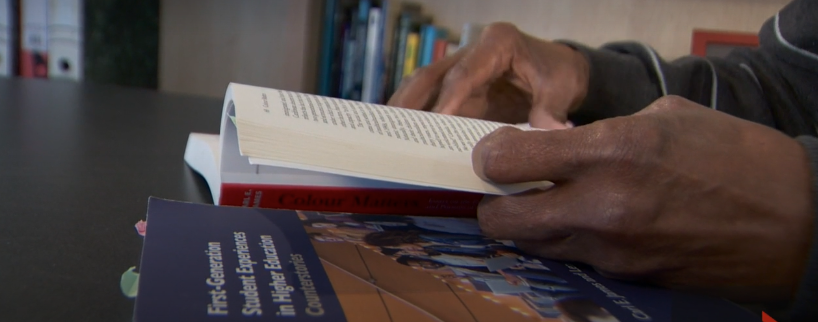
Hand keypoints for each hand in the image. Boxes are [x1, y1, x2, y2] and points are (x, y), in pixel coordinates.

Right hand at [388, 23, 588, 128]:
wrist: (558, 69)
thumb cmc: (558, 75)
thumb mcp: (561, 90)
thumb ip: (551, 113)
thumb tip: (551, 136)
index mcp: (498, 42)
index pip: (465, 73)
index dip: (448, 99)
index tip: (435, 123)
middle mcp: (472, 50)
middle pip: (432, 74)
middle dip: (411, 103)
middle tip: (394, 131)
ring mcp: (459, 67)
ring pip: (422, 84)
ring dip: (404, 109)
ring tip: (385, 135)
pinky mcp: (454, 86)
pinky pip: (428, 98)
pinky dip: (413, 114)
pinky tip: (400, 136)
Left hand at [472, 96, 814, 301]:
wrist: (796, 224)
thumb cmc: (737, 157)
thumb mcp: (666, 117)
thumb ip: (602, 132)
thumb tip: (559, 145)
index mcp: (610, 152)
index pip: (506, 160)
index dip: (489, 156)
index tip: (497, 153)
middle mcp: (600, 207)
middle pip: (500, 219)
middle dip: (494, 203)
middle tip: (509, 189)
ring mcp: (611, 251)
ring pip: (531, 246)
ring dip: (528, 226)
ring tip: (550, 205)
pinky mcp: (625, 278)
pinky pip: (571, 260)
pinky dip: (565, 243)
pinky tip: (588, 225)